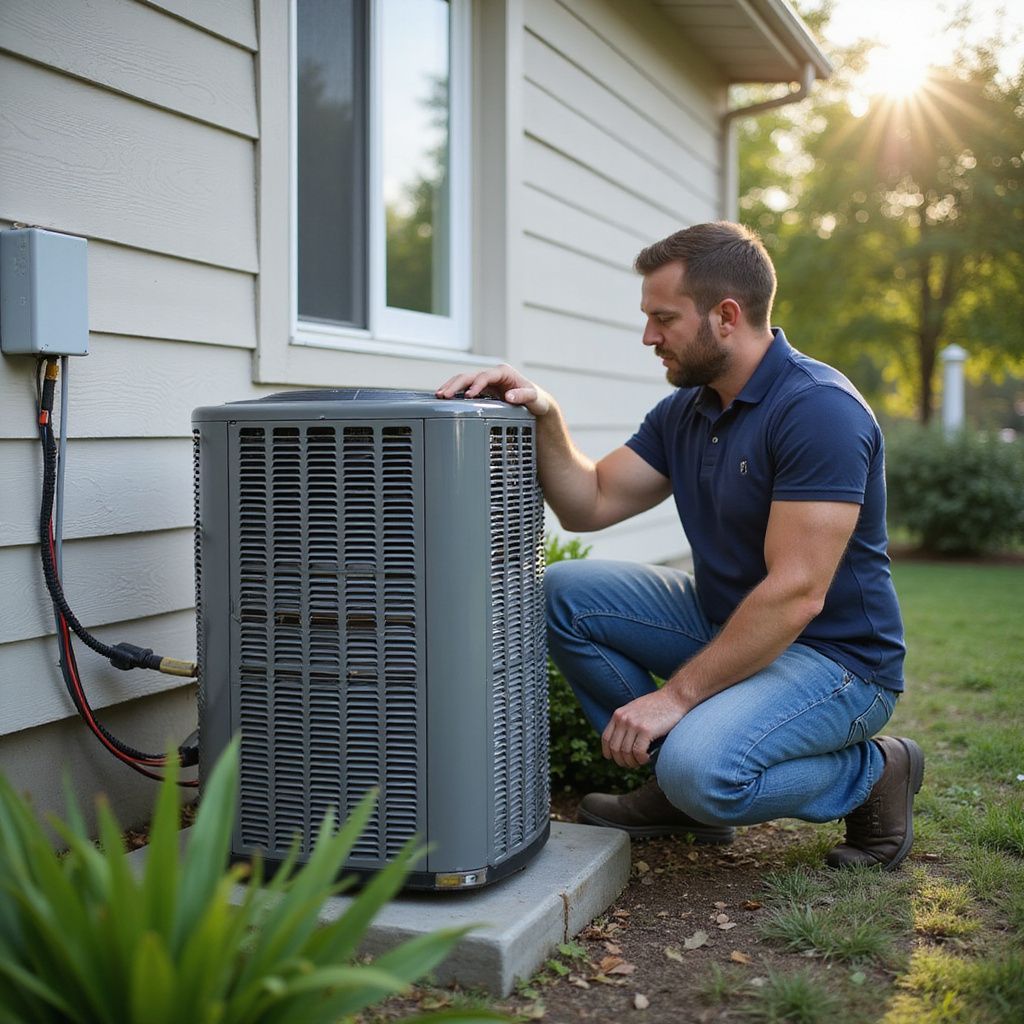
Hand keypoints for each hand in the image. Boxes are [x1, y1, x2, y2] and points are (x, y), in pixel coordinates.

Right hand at [435, 363, 549, 416]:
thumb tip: (508, 397)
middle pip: (470, 376)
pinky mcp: (482, 389)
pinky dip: (454, 392)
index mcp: (503, 372)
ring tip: (439, 396)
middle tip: (443, 394)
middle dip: (455, 384)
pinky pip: (465, 388)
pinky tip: (444, 398)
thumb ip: (522, 396)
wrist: (535, 403)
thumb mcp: (533, 397)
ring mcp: (486, 381)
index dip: (475, 385)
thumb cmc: (535, 399)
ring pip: (464, 380)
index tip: (468, 396)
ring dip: (451, 387)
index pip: (485, 376)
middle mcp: (492, 374)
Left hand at [601, 687, 689, 768]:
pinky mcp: (646, 730)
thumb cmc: (658, 706)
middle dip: (622, 761)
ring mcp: (633, 724)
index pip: (606, 738)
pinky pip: (638, 752)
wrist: (675, 697)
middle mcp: (623, 719)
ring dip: (633, 762)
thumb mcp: (636, 710)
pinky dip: (642, 759)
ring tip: (641, 761)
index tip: (617, 759)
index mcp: (619, 714)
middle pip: (615, 749)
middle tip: (633, 764)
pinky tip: (648, 758)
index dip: (609, 753)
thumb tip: (621, 745)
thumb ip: (627, 722)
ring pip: (626, 753)